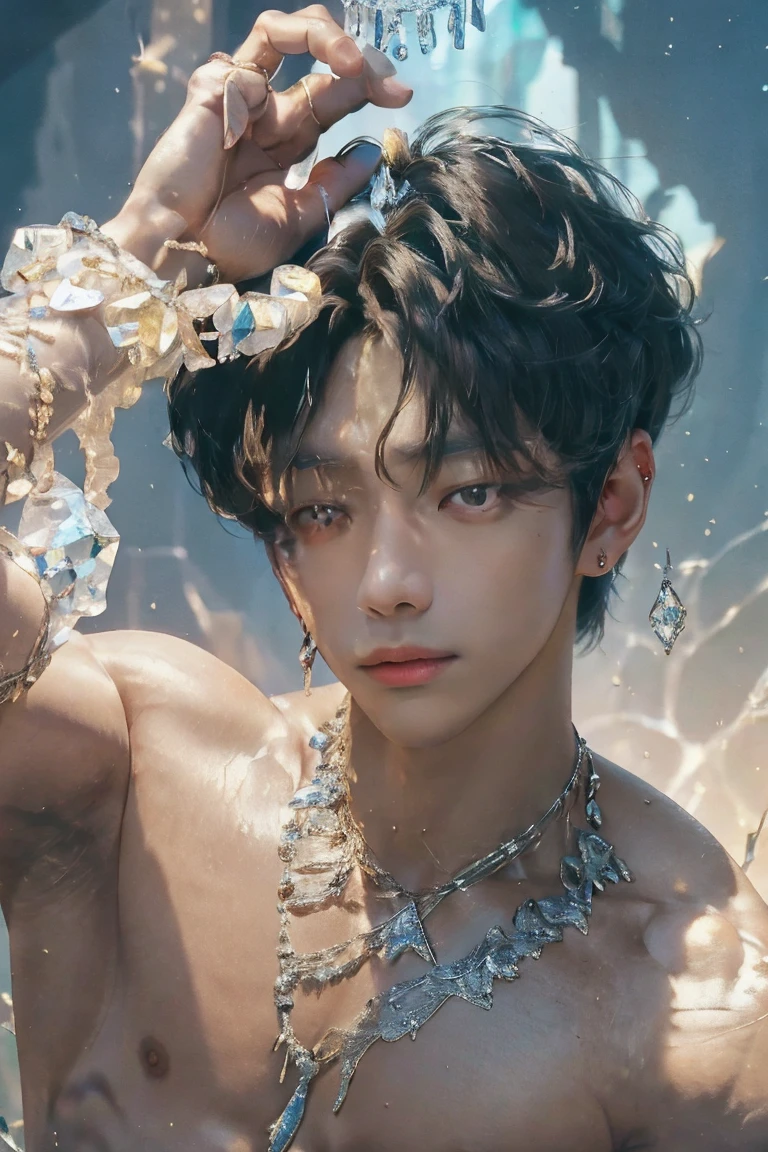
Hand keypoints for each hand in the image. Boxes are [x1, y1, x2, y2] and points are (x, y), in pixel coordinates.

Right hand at [104, 5, 412, 282]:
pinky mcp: (211, 90)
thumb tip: (370, 152)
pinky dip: (267, 81)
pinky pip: (247, 62)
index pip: (333, 97)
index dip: (368, 90)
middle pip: (319, 62)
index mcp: (285, 143)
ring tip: (356, 63)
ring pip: (281, 33)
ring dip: (325, 37)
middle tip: (391, 83)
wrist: (183, 252)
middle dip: (362, 64)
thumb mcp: (299, 217)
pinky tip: (278, 112)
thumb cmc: (229, 245)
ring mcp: (238, 98)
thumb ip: (334, 184)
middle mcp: (265, 113)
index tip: (402, 99)